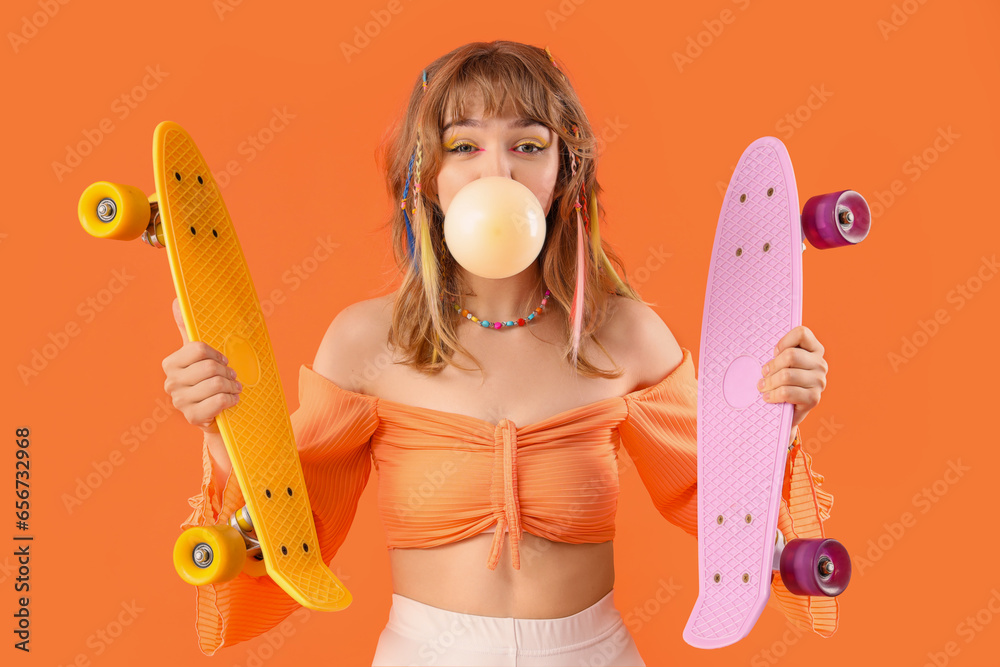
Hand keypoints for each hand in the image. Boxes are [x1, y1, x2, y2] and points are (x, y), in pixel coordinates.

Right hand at [161, 297, 241, 434]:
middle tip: (232, 376)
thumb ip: (188, 329)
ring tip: (234, 388)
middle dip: (227, 372)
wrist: (215, 412)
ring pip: (216, 384)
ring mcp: (179, 401)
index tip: (223, 360)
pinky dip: (231, 399)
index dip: (217, 354)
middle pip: (209, 367)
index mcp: (171, 363)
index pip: (198, 349)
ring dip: (232, 386)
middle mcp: (171, 382)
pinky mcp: (192, 417)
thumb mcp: (199, 355)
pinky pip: (219, 401)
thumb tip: (177, 301)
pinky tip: (232, 400)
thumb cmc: (207, 379)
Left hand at [757, 325, 827, 433]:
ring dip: (769, 382)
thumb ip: (779, 353)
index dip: (783, 342)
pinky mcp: (813, 398)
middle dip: (772, 366)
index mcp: (815, 350)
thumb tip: (761, 353)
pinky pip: (787, 392)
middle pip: (791, 355)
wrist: (788, 410)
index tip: (774, 353)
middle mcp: (820, 364)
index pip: (802, 333)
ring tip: (763, 386)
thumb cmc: (781, 381)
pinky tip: (768, 397)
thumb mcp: (781, 363)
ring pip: (787, 375)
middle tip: (764, 374)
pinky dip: (773, 395)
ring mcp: (819, 381)